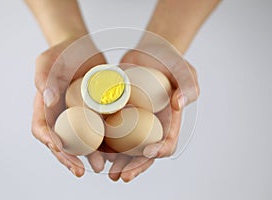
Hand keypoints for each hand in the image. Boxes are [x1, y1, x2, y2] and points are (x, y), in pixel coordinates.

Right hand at [31, 35, 107, 176]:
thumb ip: (44, 78)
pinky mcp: (96, 112)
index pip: (42, 129)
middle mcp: (61, 115)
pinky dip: (105, 141)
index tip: (60, 150)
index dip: (50, 142)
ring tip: (101, 166)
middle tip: (81, 171)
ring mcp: (79, 115)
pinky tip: (114, 151)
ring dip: (90, 156)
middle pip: (63, 142)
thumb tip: (47, 100)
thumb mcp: (47, 61)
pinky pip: (100, 129)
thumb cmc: (60, 53)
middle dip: (70, 158)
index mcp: (45, 107)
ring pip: (83, 141)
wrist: (82, 48)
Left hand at [106, 36, 199, 181]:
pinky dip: (105, 144)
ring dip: (117, 162)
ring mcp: (135, 121)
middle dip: (133, 166)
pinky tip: (96, 152)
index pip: (167, 142)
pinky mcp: (120, 113)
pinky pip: (112, 131)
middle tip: (120, 176)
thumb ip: (188, 87)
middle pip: (143, 152)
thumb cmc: (171, 62)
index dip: (158, 151)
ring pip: (126, 148)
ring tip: (106, 171)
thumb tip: (178, 104)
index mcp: (169, 121)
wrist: (151, 52)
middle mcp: (151, 125)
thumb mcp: (185, 71)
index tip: (148, 153)